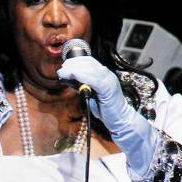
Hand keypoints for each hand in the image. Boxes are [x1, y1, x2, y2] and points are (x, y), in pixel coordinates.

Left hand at [57, 55, 156, 174]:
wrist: (120, 120)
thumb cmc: (106, 110)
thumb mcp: (92, 95)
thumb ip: (83, 86)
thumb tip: (70, 81)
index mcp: (104, 74)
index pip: (89, 61)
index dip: (75, 61)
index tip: (64, 66)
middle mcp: (107, 74)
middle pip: (88, 62)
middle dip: (72, 64)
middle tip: (61, 70)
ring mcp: (109, 80)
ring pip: (89, 68)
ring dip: (74, 69)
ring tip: (63, 73)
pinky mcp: (108, 88)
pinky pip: (94, 79)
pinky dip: (82, 75)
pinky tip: (73, 76)